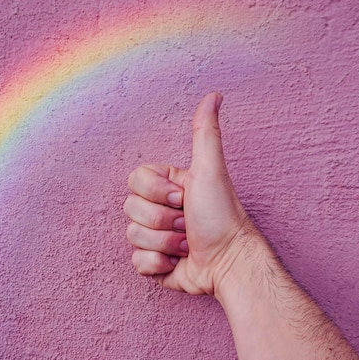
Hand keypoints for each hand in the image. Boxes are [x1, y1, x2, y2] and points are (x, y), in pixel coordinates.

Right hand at [124, 93, 251, 294]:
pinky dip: (158, 264)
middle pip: (131, 209)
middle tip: (188, 222)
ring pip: (132, 235)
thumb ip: (205, 132)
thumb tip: (214, 95)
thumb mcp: (210, 170)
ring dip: (164, 242)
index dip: (157, 192)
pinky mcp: (154, 264)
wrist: (228, 263)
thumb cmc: (222, 216)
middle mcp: (160, 209)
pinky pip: (136, 262)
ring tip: (187, 244)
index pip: (135, 181)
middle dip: (163, 219)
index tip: (183, 197)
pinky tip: (178, 262)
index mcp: (168, 186)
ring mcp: (156, 237)